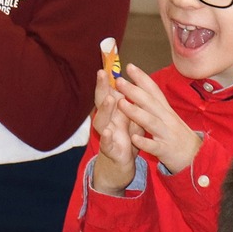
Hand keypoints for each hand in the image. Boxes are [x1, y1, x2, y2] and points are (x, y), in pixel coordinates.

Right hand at [89, 70, 136, 194]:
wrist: (120, 168)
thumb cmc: (125, 141)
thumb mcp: (129, 120)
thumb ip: (129, 105)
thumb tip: (131, 84)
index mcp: (114, 114)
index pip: (109, 92)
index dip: (108, 79)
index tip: (108, 63)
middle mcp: (107, 122)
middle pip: (101, 102)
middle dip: (101, 88)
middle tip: (102, 73)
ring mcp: (107, 136)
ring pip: (101, 122)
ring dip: (105, 110)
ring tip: (110, 99)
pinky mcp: (111, 150)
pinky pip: (107, 143)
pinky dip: (108, 138)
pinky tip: (109, 132)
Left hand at [112, 63, 199, 174]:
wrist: (195, 157)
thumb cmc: (176, 135)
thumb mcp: (168, 116)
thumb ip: (154, 105)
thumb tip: (140, 88)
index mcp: (165, 110)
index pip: (154, 91)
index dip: (142, 78)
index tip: (129, 66)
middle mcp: (166, 119)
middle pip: (150, 102)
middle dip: (134, 91)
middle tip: (118, 81)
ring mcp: (166, 134)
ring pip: (150, 121)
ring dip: (135, 112)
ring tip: (120, 103)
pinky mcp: (165, 150)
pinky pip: (154, 146)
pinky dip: (144, 142)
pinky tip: (133, 138)